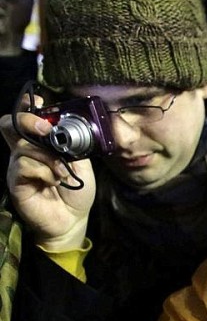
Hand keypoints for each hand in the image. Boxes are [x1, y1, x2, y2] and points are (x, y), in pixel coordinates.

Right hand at [0, 95, 94, 250]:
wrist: (73, 219)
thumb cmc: (75, 192)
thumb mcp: (81, 164)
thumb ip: (73, 146)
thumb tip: (69, 129)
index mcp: (39, 145)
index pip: (25, 119)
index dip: (27, 106)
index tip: (39, 100)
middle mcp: (24, 152)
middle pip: (10, 124)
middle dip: (28, 120)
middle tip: (47, 130)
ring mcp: (17, 166)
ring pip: (23, 146)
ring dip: (47, 156)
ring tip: (62, 171)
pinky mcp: (15, 181)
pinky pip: (24, 166)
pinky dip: (43, 170)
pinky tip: (54, 180)